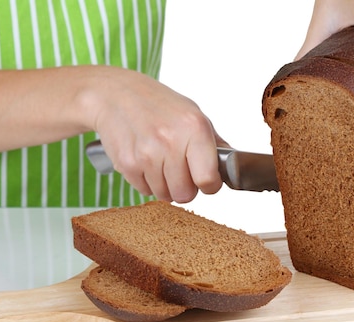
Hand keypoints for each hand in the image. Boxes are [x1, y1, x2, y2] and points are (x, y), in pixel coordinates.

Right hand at [82, 67, 223, 202]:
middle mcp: (171, 141)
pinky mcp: (127, 164)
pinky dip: (147, 181)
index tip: (207, 180)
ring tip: (161, 162)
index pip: (209, 180)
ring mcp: (147, 154)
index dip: (210, 185)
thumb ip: (215, 143)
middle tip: (180, 170)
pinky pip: (145, 191)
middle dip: (186, 187)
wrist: (115, 94)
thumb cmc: (158, 104)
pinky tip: (145, 160)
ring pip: (165, 196)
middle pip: (186, 194)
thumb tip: (238, 166)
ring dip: (165, 185)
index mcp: (194, 128)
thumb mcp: (193, 114)